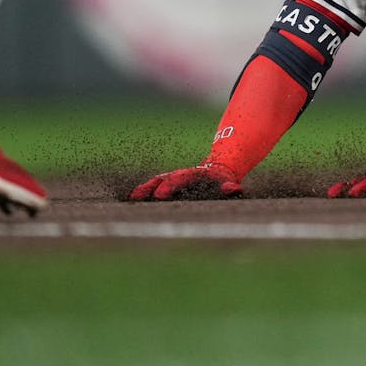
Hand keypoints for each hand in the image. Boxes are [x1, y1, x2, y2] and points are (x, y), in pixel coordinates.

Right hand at [128, 162, 242, 200]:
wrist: (219, 166)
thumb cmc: (224, 179)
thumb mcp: (229, 182)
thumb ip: (230, 186)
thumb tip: (233, 189)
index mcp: (193, 174)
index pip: (179, 179)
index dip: (169, 186)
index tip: (160, 195)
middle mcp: (180, 175)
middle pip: (163, 179)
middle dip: (151, 187)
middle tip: (137, 197)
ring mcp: (173, 178)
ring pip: (156, 182)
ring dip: (144, 189)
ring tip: (131, 198)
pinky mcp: (169, 184)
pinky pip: (154, 186)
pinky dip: (144, 191)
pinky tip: (131, 199)